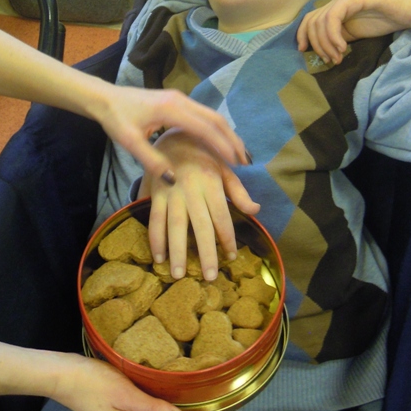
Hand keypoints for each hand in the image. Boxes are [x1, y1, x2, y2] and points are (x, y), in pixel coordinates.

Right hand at [51, 354, 183, 410]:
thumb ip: (153, 409)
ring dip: (150, 399)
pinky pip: (135, 410)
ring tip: (150, 379)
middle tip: (161, 380)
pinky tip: (137, 383)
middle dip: (160, 404)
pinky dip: (139, 398)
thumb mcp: (126, 393)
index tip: (174, 386)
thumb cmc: (94, 382)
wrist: (63, 374)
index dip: (172, 408)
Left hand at [94, 84, 247, 185]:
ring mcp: (180, 99)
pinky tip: (219, 142)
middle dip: (232, 140)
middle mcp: (180, 100)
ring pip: (212, 115)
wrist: (105, 98)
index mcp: (171, 109)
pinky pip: (203, 114)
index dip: (223, 146)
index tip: (236, 164)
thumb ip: (152, 161)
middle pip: (215, 119)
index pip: (205, 128)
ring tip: (237, 154)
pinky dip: (216, 129)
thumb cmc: (116, 120)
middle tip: (245, 161)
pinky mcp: (177, 101)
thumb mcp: (130, 143)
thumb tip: (174, 181)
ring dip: (226, 133)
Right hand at [140, 129, 259, 280]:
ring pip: (174, 225)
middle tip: (209, 277)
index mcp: (211, 182)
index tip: (230, 257)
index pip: (221, 216)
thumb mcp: (224, 167)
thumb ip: (238, 191)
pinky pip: (154, 218)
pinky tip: (158, 257)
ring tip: (178, 274)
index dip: (226, 238)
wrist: (173, 133)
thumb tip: (255, 210)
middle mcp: (191, 188)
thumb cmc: (203, 153)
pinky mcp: (154, 192)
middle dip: (205, 252)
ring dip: (176, 251)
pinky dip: (154, 238)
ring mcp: (171, 191)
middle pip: (199, 225)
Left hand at [297, 0, 410, 63]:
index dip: (302, 34)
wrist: (409, 10)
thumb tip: (323, 50)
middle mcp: (337, 1)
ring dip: (326, 44)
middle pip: (311, 22)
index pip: (310, 19)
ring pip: (320, 22)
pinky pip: (332, 18)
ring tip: (339, 56)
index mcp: (336, 9)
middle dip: (316, 44)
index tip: (303, 51)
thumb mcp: (356, 32)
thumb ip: (340, 36)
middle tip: (330, 59)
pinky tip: (344, 48)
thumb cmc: (387, 21)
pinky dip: (333, 36)